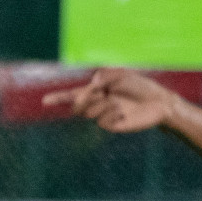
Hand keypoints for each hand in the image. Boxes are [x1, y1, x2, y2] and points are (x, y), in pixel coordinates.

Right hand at [41, 68, 178, 133]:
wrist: (156, 102)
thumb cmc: (140, 86)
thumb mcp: (121, 75)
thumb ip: (103, 76)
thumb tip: (90, 85)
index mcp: (97, 90)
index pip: (72, 95)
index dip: (58, 98)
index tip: (44, 101)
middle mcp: (97, 103)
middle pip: (77, 106)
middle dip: (83, 100)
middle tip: (97, 94)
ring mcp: (103, 116)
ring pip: (89, 113)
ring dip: (102, 106)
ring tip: (118, 104)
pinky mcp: (111, 125)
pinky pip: (102, 121)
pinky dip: (111, 115)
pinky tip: (122, 114)